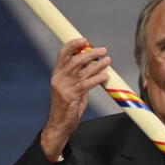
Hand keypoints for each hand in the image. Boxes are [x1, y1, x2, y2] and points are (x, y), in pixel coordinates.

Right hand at [40, 38, 110, 160]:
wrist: (59, 124)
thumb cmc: (66, 107)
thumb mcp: (71, 88)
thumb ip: (79, 77)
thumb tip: (93, 66)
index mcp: (57, 74)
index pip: (63, 54)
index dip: (73, 45)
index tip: (84, 40)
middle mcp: (58, 78)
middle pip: (75, 60)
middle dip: (90, 53)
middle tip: (102, 50)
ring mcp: (63, 87)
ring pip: (83, 71)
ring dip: (97, 65)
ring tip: (107, 61)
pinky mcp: (70, 96)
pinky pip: (86, 84)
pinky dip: (97, 78)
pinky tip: (105, 76)